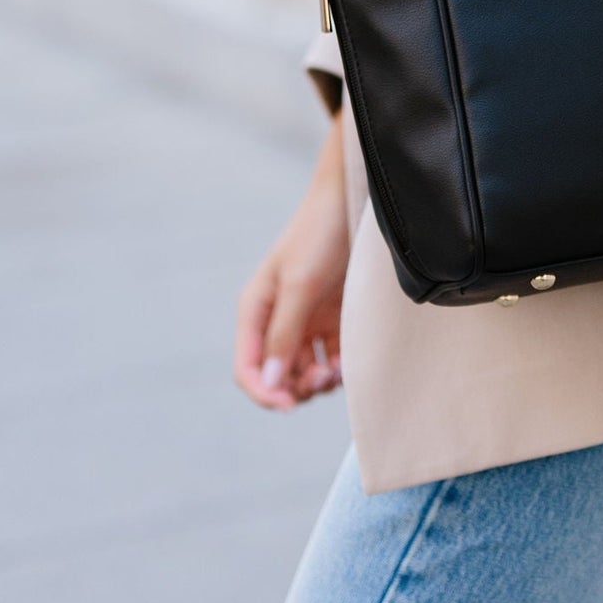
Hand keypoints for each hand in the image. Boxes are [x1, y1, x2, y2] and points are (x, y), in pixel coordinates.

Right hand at [234, 117, 347, 411]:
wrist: (354, 198)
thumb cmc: (319, 234)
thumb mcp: (299, 284)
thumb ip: (284, 333)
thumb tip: (271, 381)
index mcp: (256, 311)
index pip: (248, 368)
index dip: (265, 392)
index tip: (290, 403)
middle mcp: (277, 320)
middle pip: (276, 376)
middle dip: (296, 388)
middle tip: (323, 378)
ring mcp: (305, 321)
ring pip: (303, 372)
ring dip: (317, 382)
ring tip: (337, 372)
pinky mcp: (332, 319)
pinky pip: (329, 358)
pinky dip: (336, 368)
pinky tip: (348, 364)